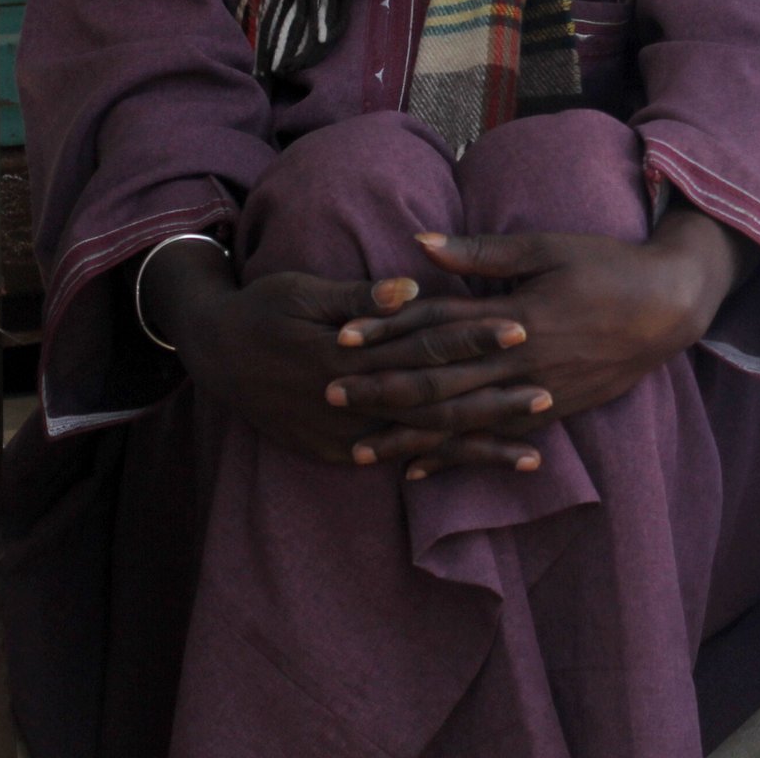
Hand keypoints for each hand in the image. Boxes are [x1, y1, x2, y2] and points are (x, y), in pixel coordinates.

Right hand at [140, 237, 534, 469]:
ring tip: (530, 456)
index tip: (520, 327)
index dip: (473, 337)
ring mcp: (339, 436)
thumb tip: (411, 288)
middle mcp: (346, 403)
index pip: (423, 346)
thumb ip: (361, 295)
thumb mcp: (305, 291)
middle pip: (432, 405)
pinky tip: (473, 470)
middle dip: (491, 403)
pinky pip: (394, 461)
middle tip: (546, 397)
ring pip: (420, 444)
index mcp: (345, 356)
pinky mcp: (332, 453)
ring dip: (475, 449)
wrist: (212, 353)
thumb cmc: (265, 308)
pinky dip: (435, 465)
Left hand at [320, 208, 747, 476]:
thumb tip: (420, 242)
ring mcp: (538, 393)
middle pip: (440, 380)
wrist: (670, 306)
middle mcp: (521, 361)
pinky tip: (418, 468)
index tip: (342, 335)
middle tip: (331, 394)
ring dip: (407, 433)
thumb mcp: (548, 247)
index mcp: (516, 315)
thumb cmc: (608, 265)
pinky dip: (455, 456)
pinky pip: (493, 441)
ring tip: (360, 445)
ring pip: (461, 421)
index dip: (389, 330)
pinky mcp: (552, 413)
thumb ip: (482, 252)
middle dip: (382, 389)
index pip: (438, 324)